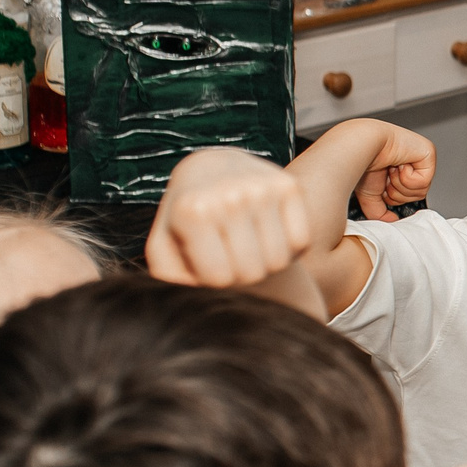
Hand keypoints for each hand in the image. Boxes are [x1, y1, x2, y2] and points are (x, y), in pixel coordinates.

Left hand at [147, 149, 316, 288]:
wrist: (211, 169)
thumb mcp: (164, 247)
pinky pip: (301, 241)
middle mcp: (228, 194)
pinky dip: (289, 247)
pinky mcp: (289, 185)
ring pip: (279, 260)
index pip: (220, 278)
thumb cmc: (187, 218)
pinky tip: (270, 234)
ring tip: (250, 244)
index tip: (209, 261)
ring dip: (267, 262)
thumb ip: (167, 278)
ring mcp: (262, 187)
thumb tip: (189, 297)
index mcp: (191, 210)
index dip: (216, 280)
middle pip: (252, 272)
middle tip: (231, 254)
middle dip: (243, 274)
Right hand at [349, 124, 435, 220]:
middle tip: (386, 176)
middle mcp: (413, 163)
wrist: (360, 146)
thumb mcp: (370, 196)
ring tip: (391, 169)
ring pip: (421, 191)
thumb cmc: (361, 163)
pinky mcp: (429, 153)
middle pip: (416, 196)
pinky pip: (424, 181)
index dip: (392, 196)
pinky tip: (399, 164)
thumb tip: (392, 222)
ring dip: (400, 185)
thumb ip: (381, 213)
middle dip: (397, 192)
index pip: (407, 196)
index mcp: (401, 170)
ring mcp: (422, 157)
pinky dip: (407, 178)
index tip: (382, 183)